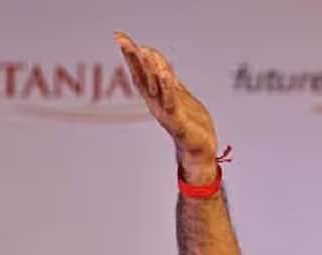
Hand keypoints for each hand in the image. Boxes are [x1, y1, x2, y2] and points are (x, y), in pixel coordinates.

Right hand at [114, 31, 219, 182]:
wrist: (201, 150)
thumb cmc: (191, 123)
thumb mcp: (178, 94)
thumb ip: (167, 78)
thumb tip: (155, 57)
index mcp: (157, 96)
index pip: (142, 71)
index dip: (131, 55)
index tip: (120, 36)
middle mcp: (157, 103)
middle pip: (143, 76)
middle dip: (133, 58)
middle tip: (121, 39)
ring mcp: (166, 112)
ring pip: (155, 87)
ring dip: (148, 69)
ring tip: (142, 50)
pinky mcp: (178, 121)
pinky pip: (171, 102)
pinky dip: (167, 87)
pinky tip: (165, 73)